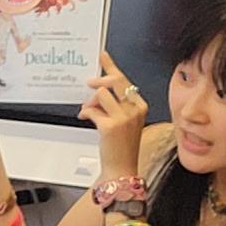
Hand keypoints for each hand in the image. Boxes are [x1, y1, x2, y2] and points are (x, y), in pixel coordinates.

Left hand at [79, 50, 146, 177]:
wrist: (122, 168)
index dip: (111, 67)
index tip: (103, 56)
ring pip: (101, 94)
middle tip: (89, 82)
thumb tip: (97, 91)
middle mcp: (134, 109)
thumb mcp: (124, 122)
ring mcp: (124, 117)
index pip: (125, 80)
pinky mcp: (110, 126)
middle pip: (115, 81)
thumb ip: (114, 105)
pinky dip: (85, 113)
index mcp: (140, 106)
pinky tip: (85, 118)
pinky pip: (92, 110)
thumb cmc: (121, 146)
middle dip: (98, 79)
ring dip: (90, 101)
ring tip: (87, 111)